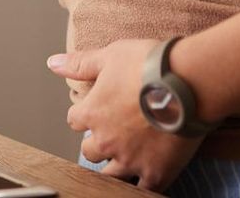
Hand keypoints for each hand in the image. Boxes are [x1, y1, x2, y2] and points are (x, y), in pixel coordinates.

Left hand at [47, 38, 207, 191]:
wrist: (187, 82)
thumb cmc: (149, 64)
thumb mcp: (111, 55)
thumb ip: (81, 63)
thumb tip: (52, 63)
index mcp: (93, 113)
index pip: (75, 120)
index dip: (86, 113)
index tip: (97, 108)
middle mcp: (106, 141)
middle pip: (90, 150)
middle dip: (98, 141)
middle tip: (114, 131)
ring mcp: (129, 160)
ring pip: (110, 174)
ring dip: (115, 164)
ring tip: (126, 153)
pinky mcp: (154, 173)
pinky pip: (141, 189)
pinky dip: (141, 182)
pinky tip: (146, 173)